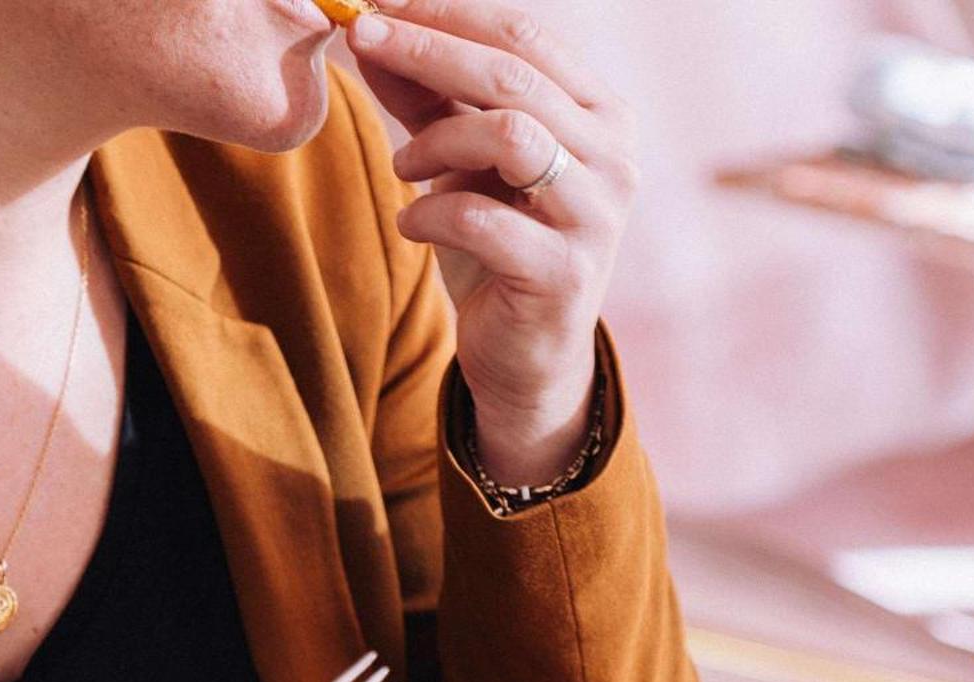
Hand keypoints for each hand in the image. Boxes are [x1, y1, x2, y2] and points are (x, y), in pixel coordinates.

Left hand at [348, 0, 635, 485]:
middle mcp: (613, 157)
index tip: (380, 5)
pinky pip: (483, 219)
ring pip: (511, 135)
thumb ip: (427, 96)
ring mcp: (596, 217)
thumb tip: (370, 28)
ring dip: (436, 138)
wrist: (526, 354)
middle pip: (514, 76)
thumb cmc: (498, 243)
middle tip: (360, 38)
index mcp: (599, 112)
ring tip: (403, 166)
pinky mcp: (564, 275)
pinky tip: (413, 225)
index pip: (524, 36)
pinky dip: (431, 214)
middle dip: (427, 49)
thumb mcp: (460, 160)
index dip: (448, 13)